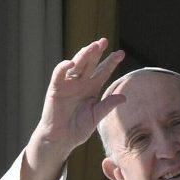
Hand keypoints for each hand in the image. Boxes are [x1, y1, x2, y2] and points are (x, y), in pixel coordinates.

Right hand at [33, 37, 125, 159]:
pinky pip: (59, 74)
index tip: (121, 53)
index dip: (111, 62)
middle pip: (90, 63)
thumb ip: (107, 105)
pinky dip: (64, 67)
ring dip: (83, 55)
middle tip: (104, 41)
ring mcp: (68, 84)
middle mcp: (80, 83)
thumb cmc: (78, 128)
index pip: (103, 72)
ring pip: (76, 65)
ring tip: (92, 46)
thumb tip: (124, 97)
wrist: (61, 139)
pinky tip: (72, 63)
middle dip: (96, 52)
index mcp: (91, 89)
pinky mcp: (55, 89)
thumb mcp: (96, 116)